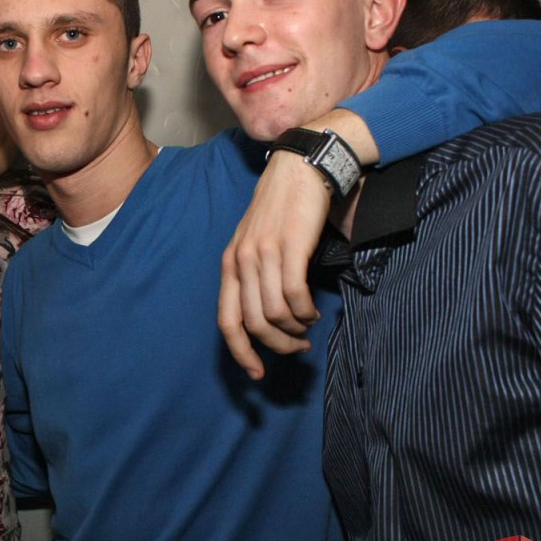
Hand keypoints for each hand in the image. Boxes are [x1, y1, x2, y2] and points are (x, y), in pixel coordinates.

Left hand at [219, 152, 330, 379]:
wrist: (300, 168)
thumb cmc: (282, 210)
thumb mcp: (256, 242)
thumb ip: (254, 275)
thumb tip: (266, 317)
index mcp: (229, 264)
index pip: (226, 321)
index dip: (241, 352)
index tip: (257, 373)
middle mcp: (241, 262)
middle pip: (254, 324)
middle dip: (278, 345)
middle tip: (296, 347)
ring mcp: (264, 255)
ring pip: (276, 314)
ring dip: (295, 329)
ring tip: (308, 325)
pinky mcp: (290, 248)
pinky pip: (296, 297)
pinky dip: (306, 312)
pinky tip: (313, 311)